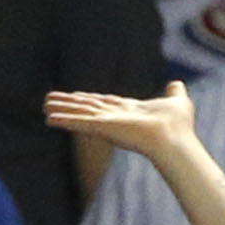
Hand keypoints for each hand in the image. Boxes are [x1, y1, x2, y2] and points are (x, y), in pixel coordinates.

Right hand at [43, 81, 198, 160]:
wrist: (175, 140)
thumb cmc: (178, 126)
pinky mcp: (104, 128)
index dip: (89, 99)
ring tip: (45, 107)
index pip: (104, 103)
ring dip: (62, 110)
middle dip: (69, 103)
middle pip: (87, 108)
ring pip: (80, 114)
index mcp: (128, 111)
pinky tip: (49, 117)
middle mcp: (115, 118)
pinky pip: (80, 123)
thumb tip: (176, 84)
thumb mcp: (177, 101)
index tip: (75, 96)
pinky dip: (64, 120)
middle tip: (50, 100)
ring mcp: (108, 123)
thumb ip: (174, 92)